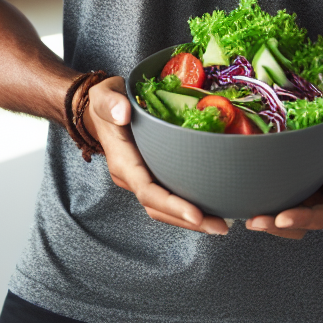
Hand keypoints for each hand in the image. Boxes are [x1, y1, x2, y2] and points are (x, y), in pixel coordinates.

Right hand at [84, 76, 228, 234]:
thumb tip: (123, 113)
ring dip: (191, 219)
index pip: (147, 190)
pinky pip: (169, 195)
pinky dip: (187, 204)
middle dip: (188, 221)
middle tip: (220, 226)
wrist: (102, 106)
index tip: (196, 214)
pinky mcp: (152, 173)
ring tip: (220, 223)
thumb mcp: (104, 95)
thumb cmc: (106, 101)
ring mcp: (142, 177)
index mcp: (122, 161)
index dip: (171, 205)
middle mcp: (132, 176)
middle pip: (159, 208)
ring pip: (165, 207)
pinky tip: (210, 206)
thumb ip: (111, 102)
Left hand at [245, 97, 322, 239]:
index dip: (308, 219)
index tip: (284, 217)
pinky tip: (249, 198)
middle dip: (280, 226)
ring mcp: (318, 191)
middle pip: (307, 222)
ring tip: (248, 217)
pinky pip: (287, 198)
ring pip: (294, 216)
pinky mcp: (304, 182)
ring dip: (271, 220)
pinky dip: (270, 202)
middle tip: (254, 221)